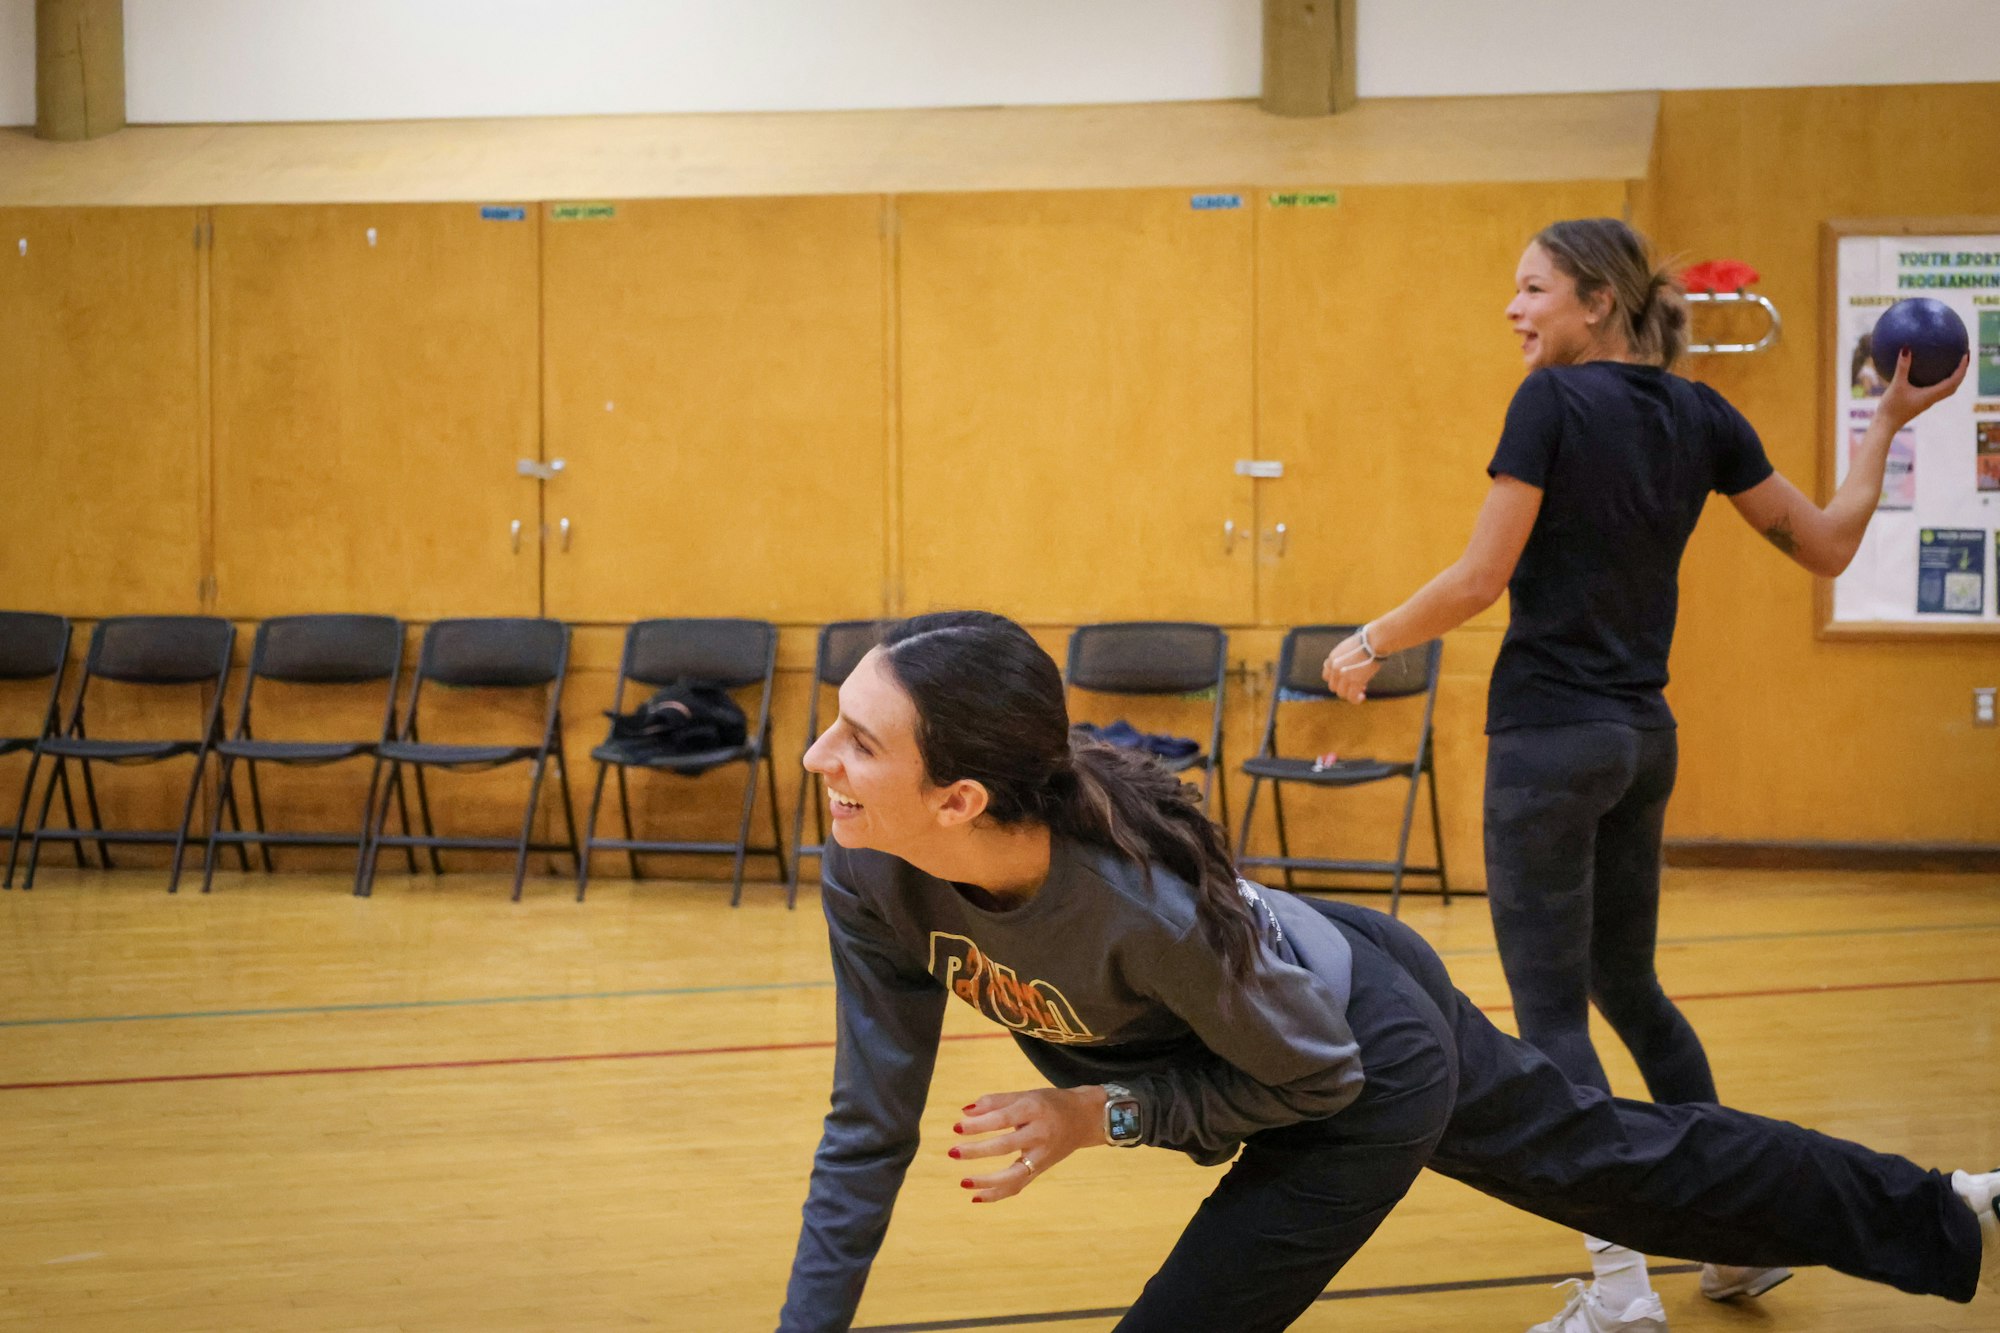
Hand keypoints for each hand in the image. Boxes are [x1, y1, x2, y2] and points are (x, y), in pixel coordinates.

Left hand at [951, 1086, 1102, 1202]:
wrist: (1085, 1118)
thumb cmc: (1049, 1103)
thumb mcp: (1026, 1095)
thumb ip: (995, 1102)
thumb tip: (964, 1112)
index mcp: (1034, 1110)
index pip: (1003, 1119)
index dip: (979, 1124)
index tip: (956, 1127)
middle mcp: (1040, 1135)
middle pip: (1006, 1146)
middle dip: (977, 1151)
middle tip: (953, 1152)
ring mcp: (1042, 1156)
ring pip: (1014, 1174)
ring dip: (987, 1181)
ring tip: (963, 1182)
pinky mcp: (1041, 1170)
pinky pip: (1018, 1185)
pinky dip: (997, 1194)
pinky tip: (976, 1197)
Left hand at [1322, 632, 1381, 702]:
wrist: (1374, 641)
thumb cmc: (1367, 641)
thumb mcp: (1349, 647)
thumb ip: (1345, 658)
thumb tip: (1351, 665)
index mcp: (1332, 658)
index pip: (1326, 675)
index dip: (1336, 680)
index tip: (1345, 679)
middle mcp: (1335, 668)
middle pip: (1333, 686)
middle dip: (1343, 687)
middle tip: (1356, 685)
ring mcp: (1344, 675)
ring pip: (1341, 693)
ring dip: (1350, 694)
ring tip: (1361, 692)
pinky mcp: (1355, 681)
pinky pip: (1352, 697)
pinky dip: (1356, 700)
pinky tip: (1362, 697)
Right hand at [1878, 348, 1967, 430]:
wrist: (1884, 426)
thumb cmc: (1891, 408)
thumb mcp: (1896, 385)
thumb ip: (1902, 367)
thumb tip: (1906, 348)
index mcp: (1932, 395)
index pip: (1953, 381)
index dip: (1962, 368)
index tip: (1965, 355)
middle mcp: (1932, 399)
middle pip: (1954, 386)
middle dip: (1961, 372)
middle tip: (1964, 358)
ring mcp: (1926, 402)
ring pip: (1946, 390)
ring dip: (1953, 378)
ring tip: (1952, 365)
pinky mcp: (1919, 403)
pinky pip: (1934, 391)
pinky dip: (1939, 382)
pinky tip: (1926, 374)